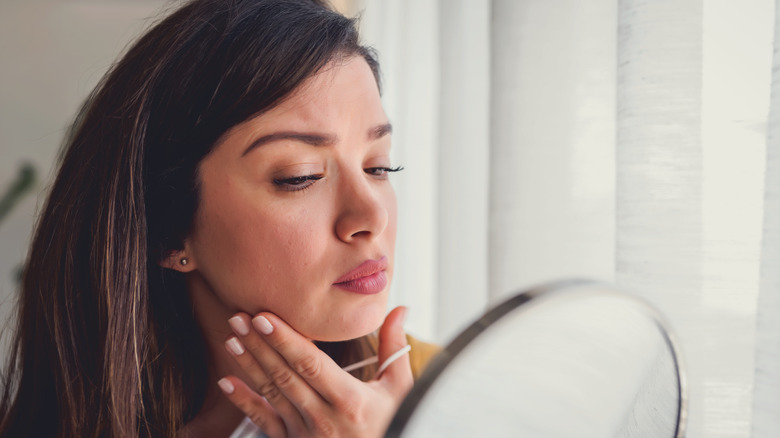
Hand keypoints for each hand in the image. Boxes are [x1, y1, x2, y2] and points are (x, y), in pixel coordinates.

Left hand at [219, 307, 412, 437]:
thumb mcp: (400, 390)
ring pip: (272, 394)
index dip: (285, 339)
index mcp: (350, 401)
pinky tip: (227, 382)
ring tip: (232, 338)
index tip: (264, 317)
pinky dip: (243, 402)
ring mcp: (306, 435)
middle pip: (285, 375)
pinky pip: (264, 422)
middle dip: (259, 344)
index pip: (311, 364)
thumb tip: (399, 310)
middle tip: (239, 317)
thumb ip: (394, 349)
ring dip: (249, 365)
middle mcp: (325, 419)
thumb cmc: (393, 424)